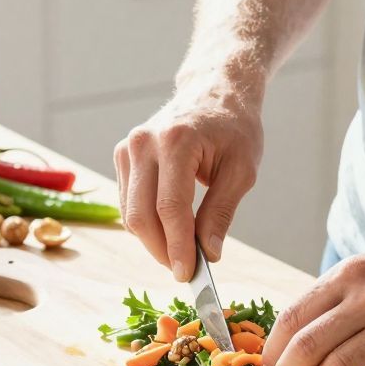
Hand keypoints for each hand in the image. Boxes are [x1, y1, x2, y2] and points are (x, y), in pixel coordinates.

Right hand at [115, 84, 262, 280]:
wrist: (214, 91)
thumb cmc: (234, 128)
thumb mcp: (242, 170)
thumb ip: (221, 212)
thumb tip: (208, 254)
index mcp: (176, 141)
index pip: (169, 207)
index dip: (177, 246)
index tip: (189, 273)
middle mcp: (144, 143)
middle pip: (141, 214)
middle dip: (162, 250)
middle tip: (185, 270)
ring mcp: (128, 147)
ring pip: (130, 213)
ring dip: (153, 241)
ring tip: (181, 252)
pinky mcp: (122, 155)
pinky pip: (128, 202)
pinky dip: (146, 223)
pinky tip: (169, 230)